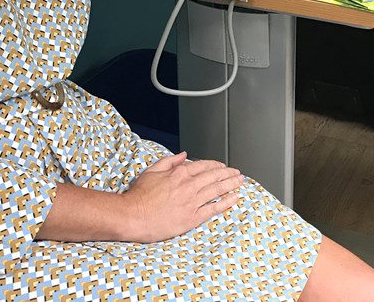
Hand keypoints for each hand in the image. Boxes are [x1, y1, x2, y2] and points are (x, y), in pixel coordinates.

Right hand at [125, 152, 243, 241]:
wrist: (132, 215)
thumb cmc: (139, 195)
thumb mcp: (152, 170)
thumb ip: (170, 161)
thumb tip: (183, 155)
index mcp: (179, 173)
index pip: (204, 166)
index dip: (216, 165)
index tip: (223, 166)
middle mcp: (188, 185)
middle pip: (214, 176)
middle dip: (228, 173)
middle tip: (237, 173)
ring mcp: (191, 201)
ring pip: (217, 190)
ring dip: (231, 184)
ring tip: (240, 182)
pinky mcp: (191, 217)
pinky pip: (213, 208)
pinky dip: (226, 202)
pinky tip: (234, 198)